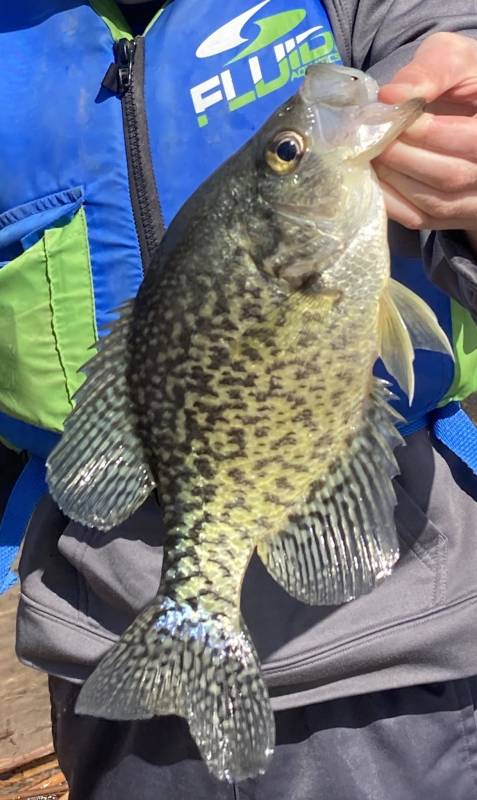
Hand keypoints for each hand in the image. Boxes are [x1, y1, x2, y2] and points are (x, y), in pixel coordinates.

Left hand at [373, 33, 476, 251]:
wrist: (465, 111)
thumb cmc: (462, 80)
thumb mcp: (454, 60)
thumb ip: (429, 71)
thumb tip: (388, 96)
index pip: (471, 142)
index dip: (428, 133)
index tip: (394, 118)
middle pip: (449, 176)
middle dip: (402, 156)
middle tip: (371, 138)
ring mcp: (474, 201)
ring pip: (434, 202)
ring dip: (393, 178)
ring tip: (369, 153)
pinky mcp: (450, 217)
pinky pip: (419, 219)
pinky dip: (390, 201)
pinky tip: (371, 178)